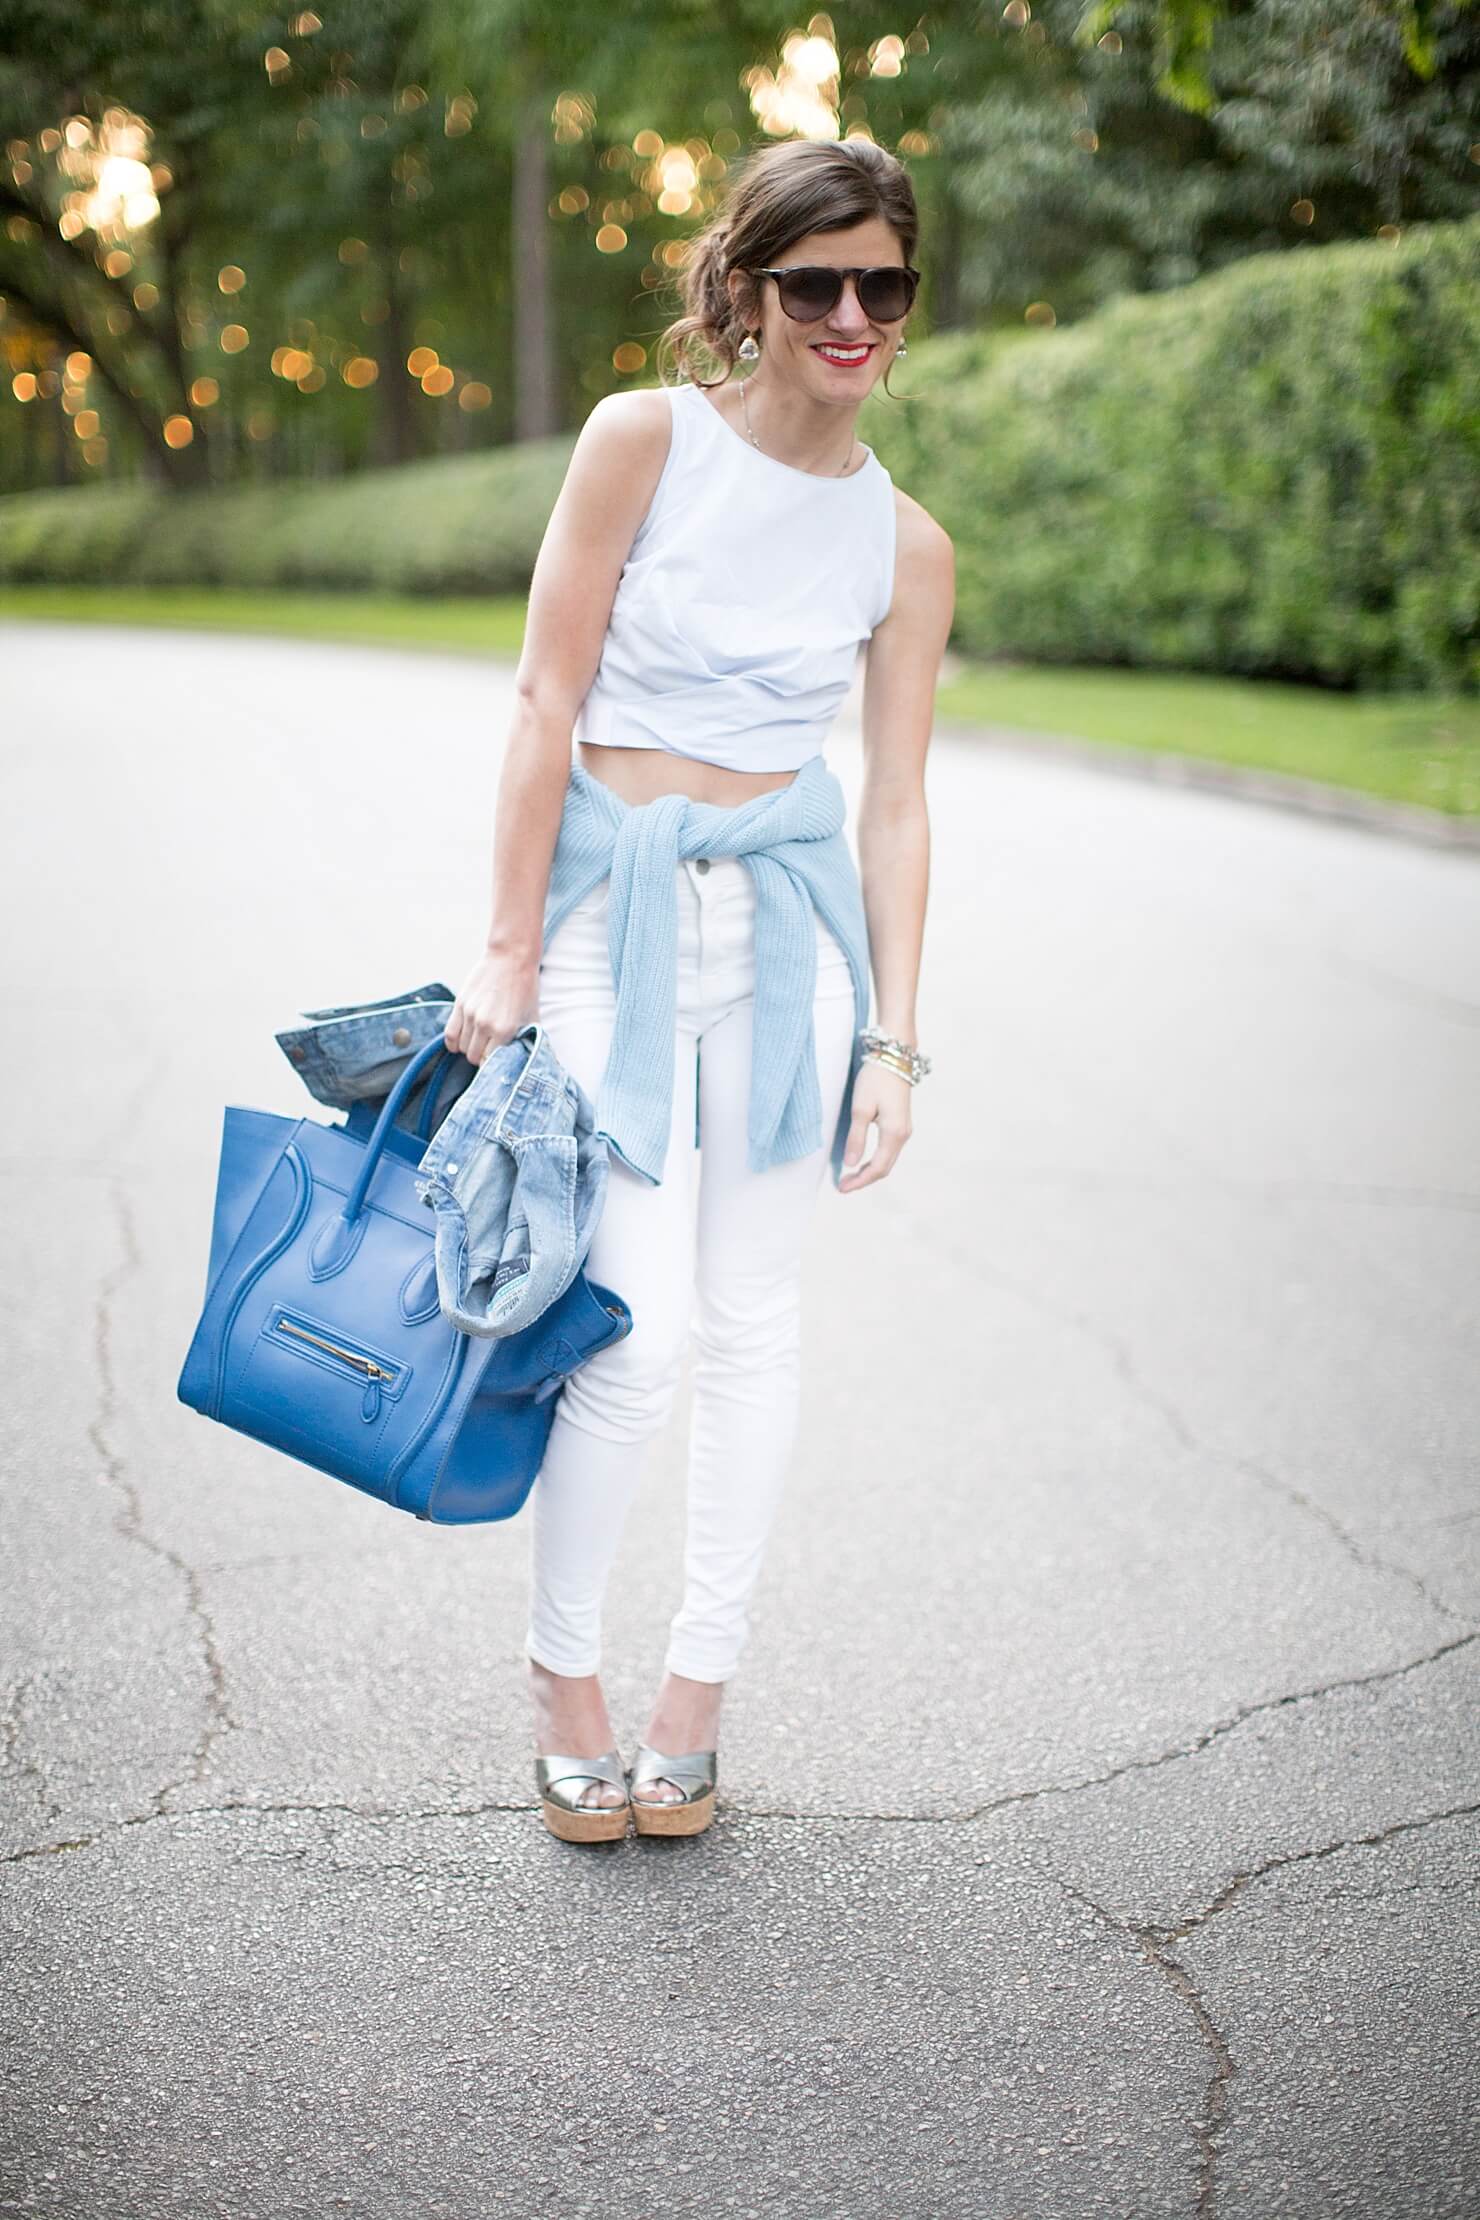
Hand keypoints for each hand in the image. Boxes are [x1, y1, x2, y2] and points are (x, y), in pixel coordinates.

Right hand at [443, 950, 539, 1067]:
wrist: (512, 958)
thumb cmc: (524, 987)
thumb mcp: (532, 1016)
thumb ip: (526, 1039)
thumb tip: (524, 1057)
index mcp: (504, 1030)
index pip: (490, 1062)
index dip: (493, 1064)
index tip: (496, 1061)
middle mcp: (485, 1024)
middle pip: (473, 1057)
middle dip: (480, 1057)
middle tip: (487, 1051)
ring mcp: (470, 1014)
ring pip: (460, 1047)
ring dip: (468, 1048)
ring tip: (477, 1042)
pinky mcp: (459, 1004)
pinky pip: (449, 1034)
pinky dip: (453, 1042)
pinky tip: (460, 1041)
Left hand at [838, 1055, 912, 1191]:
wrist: (895, 1056)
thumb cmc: (876, 1079)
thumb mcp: (861, 1108)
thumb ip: (857, 1137)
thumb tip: (851, 1164)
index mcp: (894, 1133)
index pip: (877, 1168)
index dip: (860, 1181)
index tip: (841, 1188)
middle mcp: (903, 1135)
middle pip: (884, 1168)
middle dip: (864, 1179)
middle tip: (842, 1186)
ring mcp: (904, 1129)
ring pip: (887, 1159)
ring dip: (869, 1170)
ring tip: (849, 1176)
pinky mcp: (901, 1123)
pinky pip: (889, 1150)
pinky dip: (875, 1159)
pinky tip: (862, 1159)